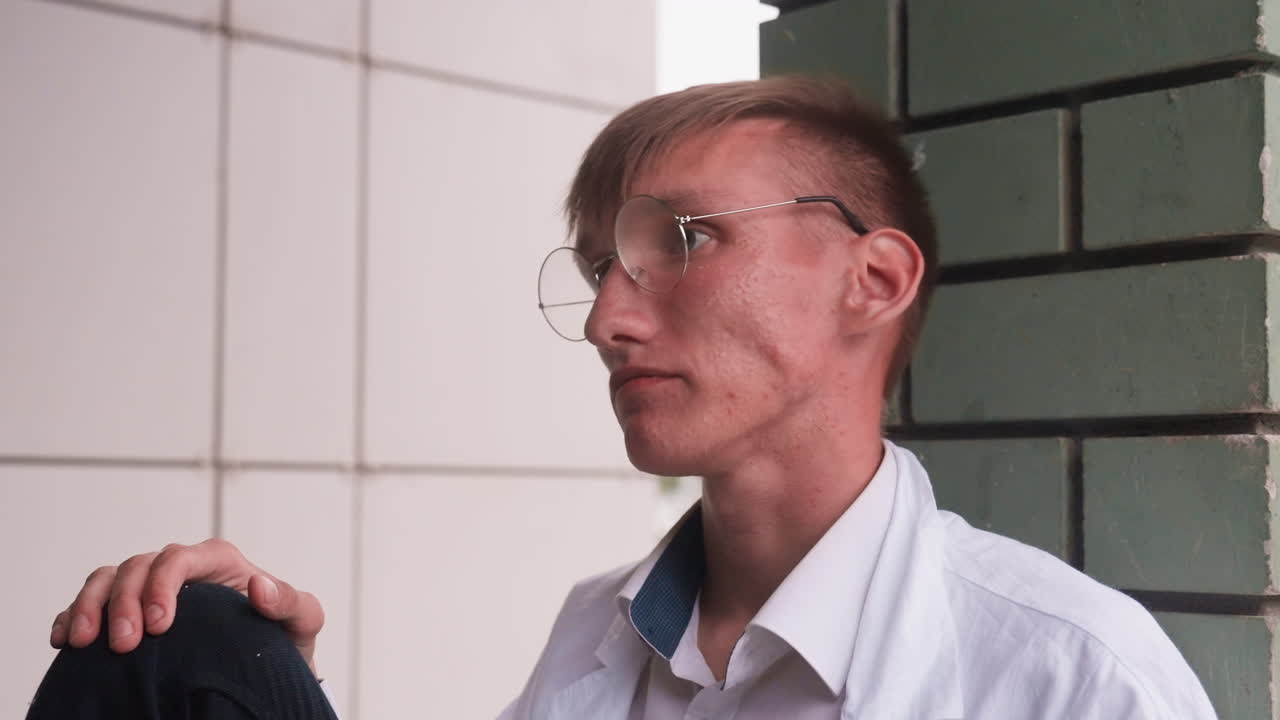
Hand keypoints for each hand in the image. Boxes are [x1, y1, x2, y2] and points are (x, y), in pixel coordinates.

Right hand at [48, 538, 324, 674]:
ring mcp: (151, 588)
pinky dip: (73, 615)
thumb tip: (260, 587)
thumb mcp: (303, 621)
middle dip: (123, 602)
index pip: (179, 557)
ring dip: (89, 605)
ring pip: (108, 578)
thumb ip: (290, 602)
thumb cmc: (284, 639)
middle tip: (123, 645)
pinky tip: (65, 640)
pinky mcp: (130, 611)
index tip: (158, 626)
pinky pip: (91, 602)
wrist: (266, 667)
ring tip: (83, 641)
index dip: (162, 584)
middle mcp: (181, 568)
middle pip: (137, 567)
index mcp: (218, 560)